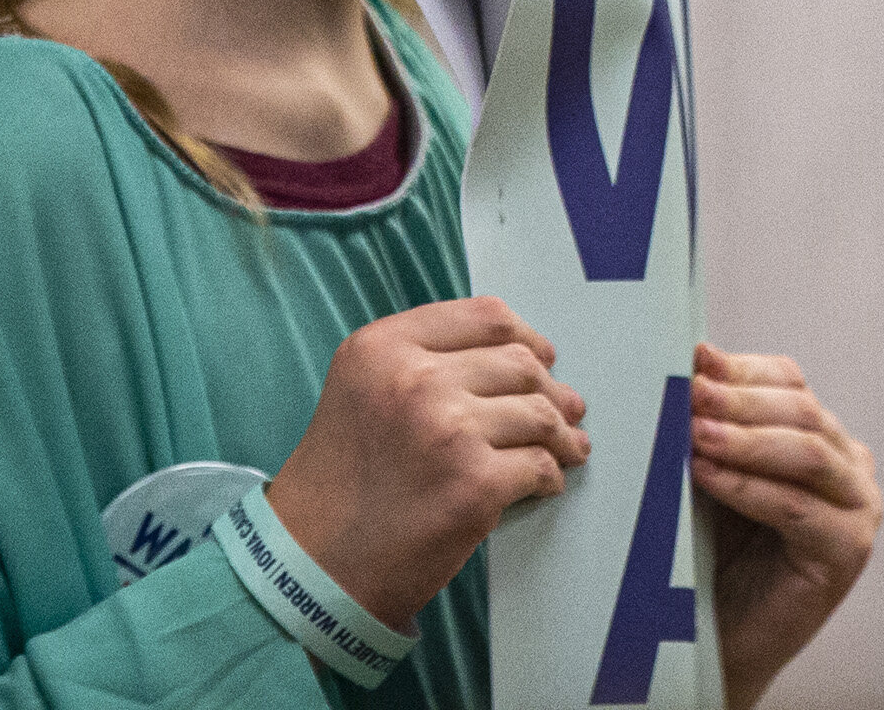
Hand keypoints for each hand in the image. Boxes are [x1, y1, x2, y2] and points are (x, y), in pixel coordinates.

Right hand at [267, 296, 589, 627]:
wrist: (312, 566)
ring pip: (537, 412)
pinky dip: (552, 475)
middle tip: (567, 405)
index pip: (484, 316)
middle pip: (518, 362)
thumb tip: (508, 358)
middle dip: (550, 385)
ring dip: (562, 432)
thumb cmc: (338, 484)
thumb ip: (420, 359)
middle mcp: (417, 378)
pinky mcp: (474, 486)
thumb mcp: (361, 388)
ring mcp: (449, 431)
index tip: (541, 353)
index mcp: (385, 346)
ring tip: (571, 444)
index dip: (524, 334)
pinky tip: (550, 481)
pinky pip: (538, 466)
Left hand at [691, 342, 880, 709]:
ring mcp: (860, 509)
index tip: (693, 358)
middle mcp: (852, 466)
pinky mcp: (848, 551)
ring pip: (805, 451)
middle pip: (801, 410)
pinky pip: (796, 506)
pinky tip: (707, 474)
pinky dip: (747, 486)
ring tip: (694, 432)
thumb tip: (693, 359)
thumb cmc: (717, 552)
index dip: (741, 368)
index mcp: (826, 437)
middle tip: (689, 392)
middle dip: (739, 399)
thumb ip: (716, 423)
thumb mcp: (718, 473)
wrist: (723, 637)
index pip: (790, 382)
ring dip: (743, 439)